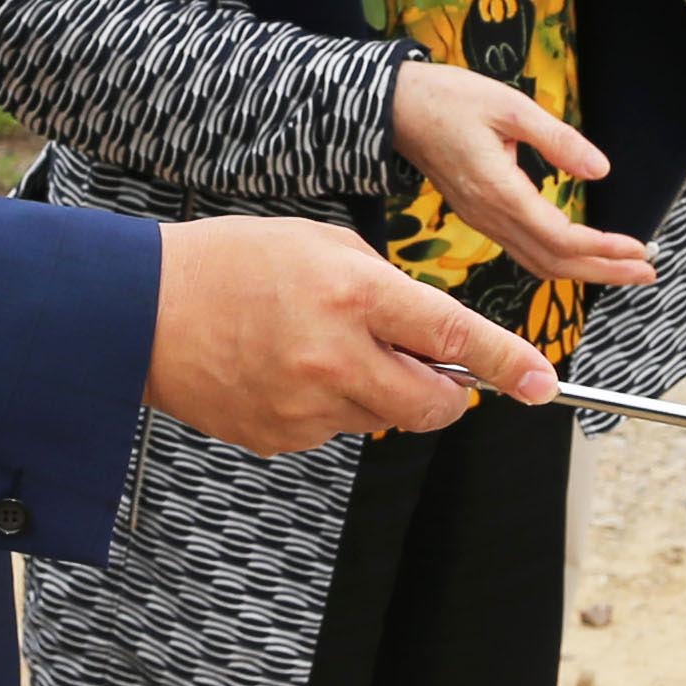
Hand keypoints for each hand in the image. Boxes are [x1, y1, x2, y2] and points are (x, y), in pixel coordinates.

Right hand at [144, 216, 558, 455]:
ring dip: (375, 392)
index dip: (506, 363)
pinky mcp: (279, 440)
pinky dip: (327, 406)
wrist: (141, 312)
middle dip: (447, 393)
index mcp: (351, 295)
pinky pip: (333, 430)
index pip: (451, 337)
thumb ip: (387, 290)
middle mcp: (333, 357)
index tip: (543, 384)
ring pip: (382, 419)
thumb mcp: (322, 246)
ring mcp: (305, 406)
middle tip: (426, 367)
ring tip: (315, 347)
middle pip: (431, 405)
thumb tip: (434, 340)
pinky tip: (283, 370)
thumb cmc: (234, 263)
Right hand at [390, 63, 655, 289]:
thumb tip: (600, 170)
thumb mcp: (510, 106)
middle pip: (554, 263)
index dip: (603, 249)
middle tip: (647, 269)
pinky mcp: (480, 214)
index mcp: (499, 192)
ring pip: (539, 262)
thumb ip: (557, 139)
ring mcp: (482, 220)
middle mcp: (489, 216)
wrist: (395, 107)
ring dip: (585, 270)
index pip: (560, 238)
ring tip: (625, 268)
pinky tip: (582, 255)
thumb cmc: (448, 99)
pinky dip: (560, 260)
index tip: (639, 247)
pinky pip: (524, 250)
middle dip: (604, 270)